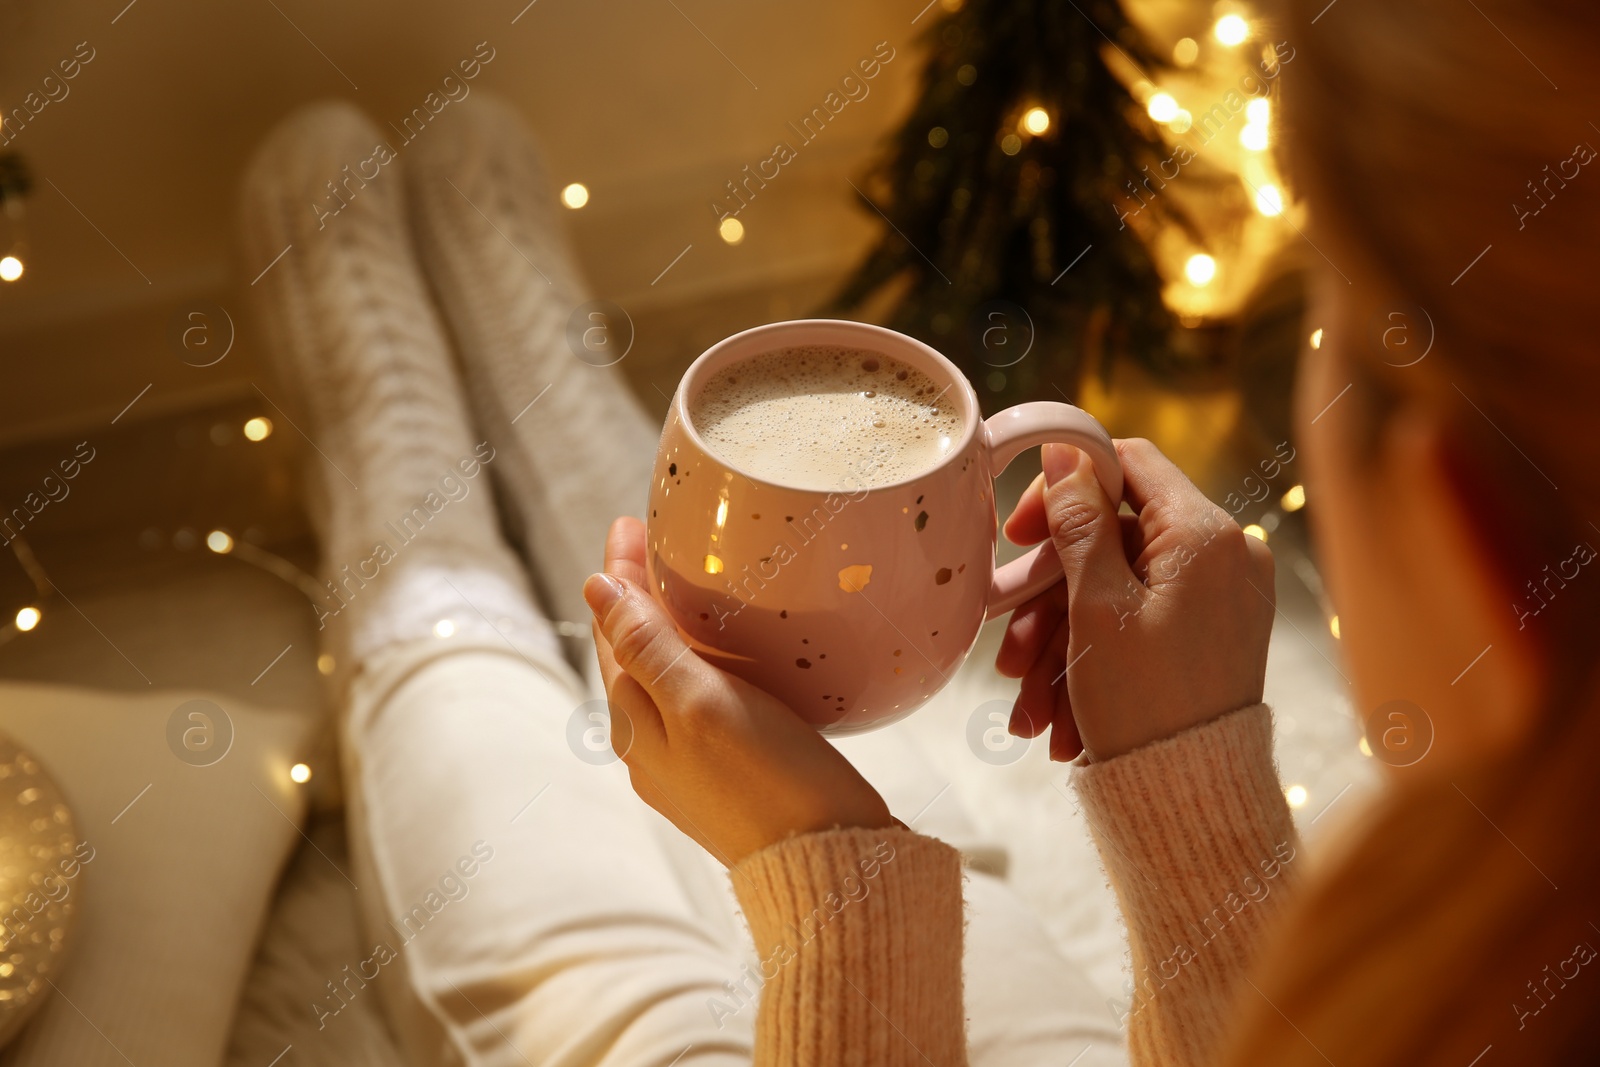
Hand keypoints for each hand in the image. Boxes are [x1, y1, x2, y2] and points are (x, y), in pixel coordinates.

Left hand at [586, 516, 893, 866]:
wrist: (829, 866)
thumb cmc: (769, 783)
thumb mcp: (703, 704)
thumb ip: (650, 649)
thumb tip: (595, 591)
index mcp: (638, 729)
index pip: (614, 634)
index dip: (620, 576)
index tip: (628, 525)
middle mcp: (655, 751)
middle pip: (635, 656)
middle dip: (639, 597)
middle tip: (652, 540)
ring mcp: (694, 767)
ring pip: (667, 681)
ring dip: (669, 630)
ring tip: (686, 585)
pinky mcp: (734, 777)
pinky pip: (702, 705)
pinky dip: (704, 665)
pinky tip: (732, 657)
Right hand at [996, 438, 1274, 762]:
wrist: (1192, 802)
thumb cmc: (1147, 707)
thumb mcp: (1096, 607)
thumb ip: (1080, 523)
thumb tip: (1065, 452)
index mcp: (1207, 535)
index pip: (1129, 464)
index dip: (1066, 487)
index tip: (1020, 531)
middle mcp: (1227, 557)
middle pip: (1114, 540)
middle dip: (1050, 597)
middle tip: (1007, 638)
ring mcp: (1223, 598)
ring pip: (1116, 591)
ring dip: (1061, 643)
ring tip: (1028, 704)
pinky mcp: (1212, 635)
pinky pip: (1139, 624)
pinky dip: (1094, 659)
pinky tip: (1058, 715)